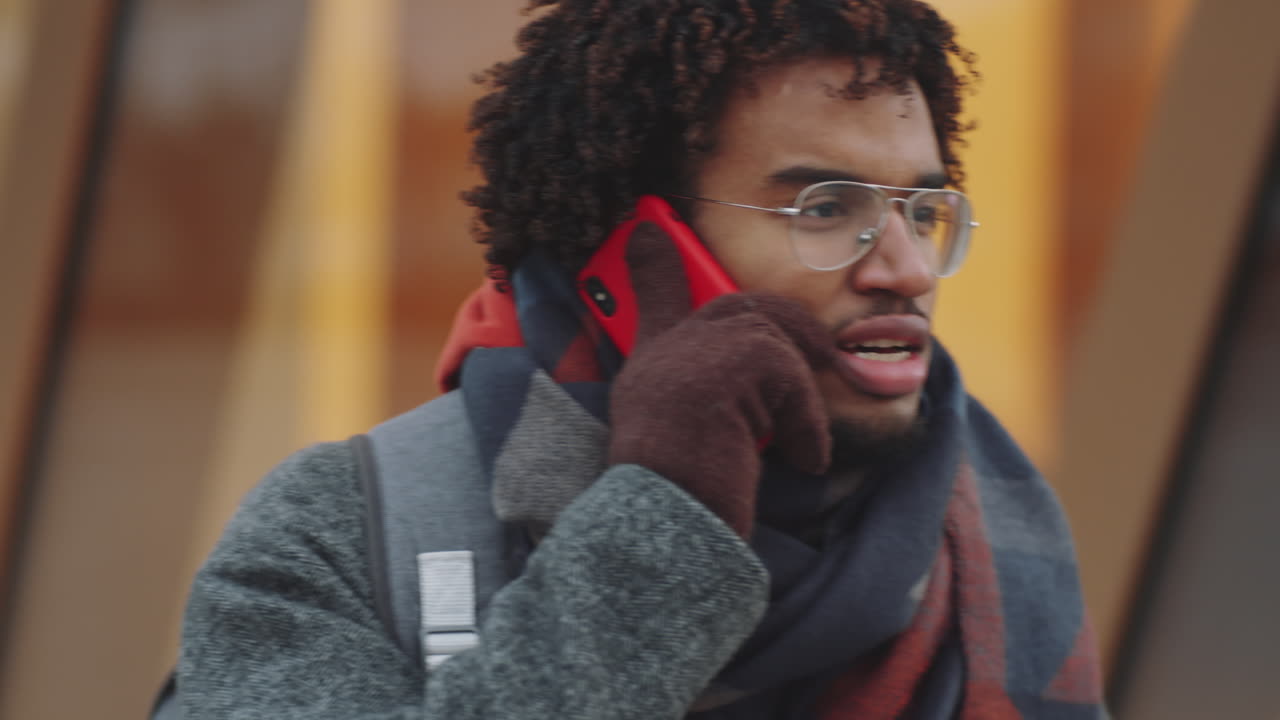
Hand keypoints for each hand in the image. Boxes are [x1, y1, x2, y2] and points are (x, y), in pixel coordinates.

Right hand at [607, 222, 834, 536]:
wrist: (668, 521)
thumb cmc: (679, 489)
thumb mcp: (678, 429)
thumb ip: (698, 395)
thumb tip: (722, 358)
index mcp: (650, 365)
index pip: (653, 296)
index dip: (655, 262)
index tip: (643, 228)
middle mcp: (664, 349)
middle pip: (733, 306)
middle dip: (788, 333)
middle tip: (822, 360)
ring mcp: (694, 350)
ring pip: (773, 341)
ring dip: (796, 392)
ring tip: (801, 436)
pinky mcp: (732, 362)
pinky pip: (791, 374)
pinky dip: (806, 420)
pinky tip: (802, 459)